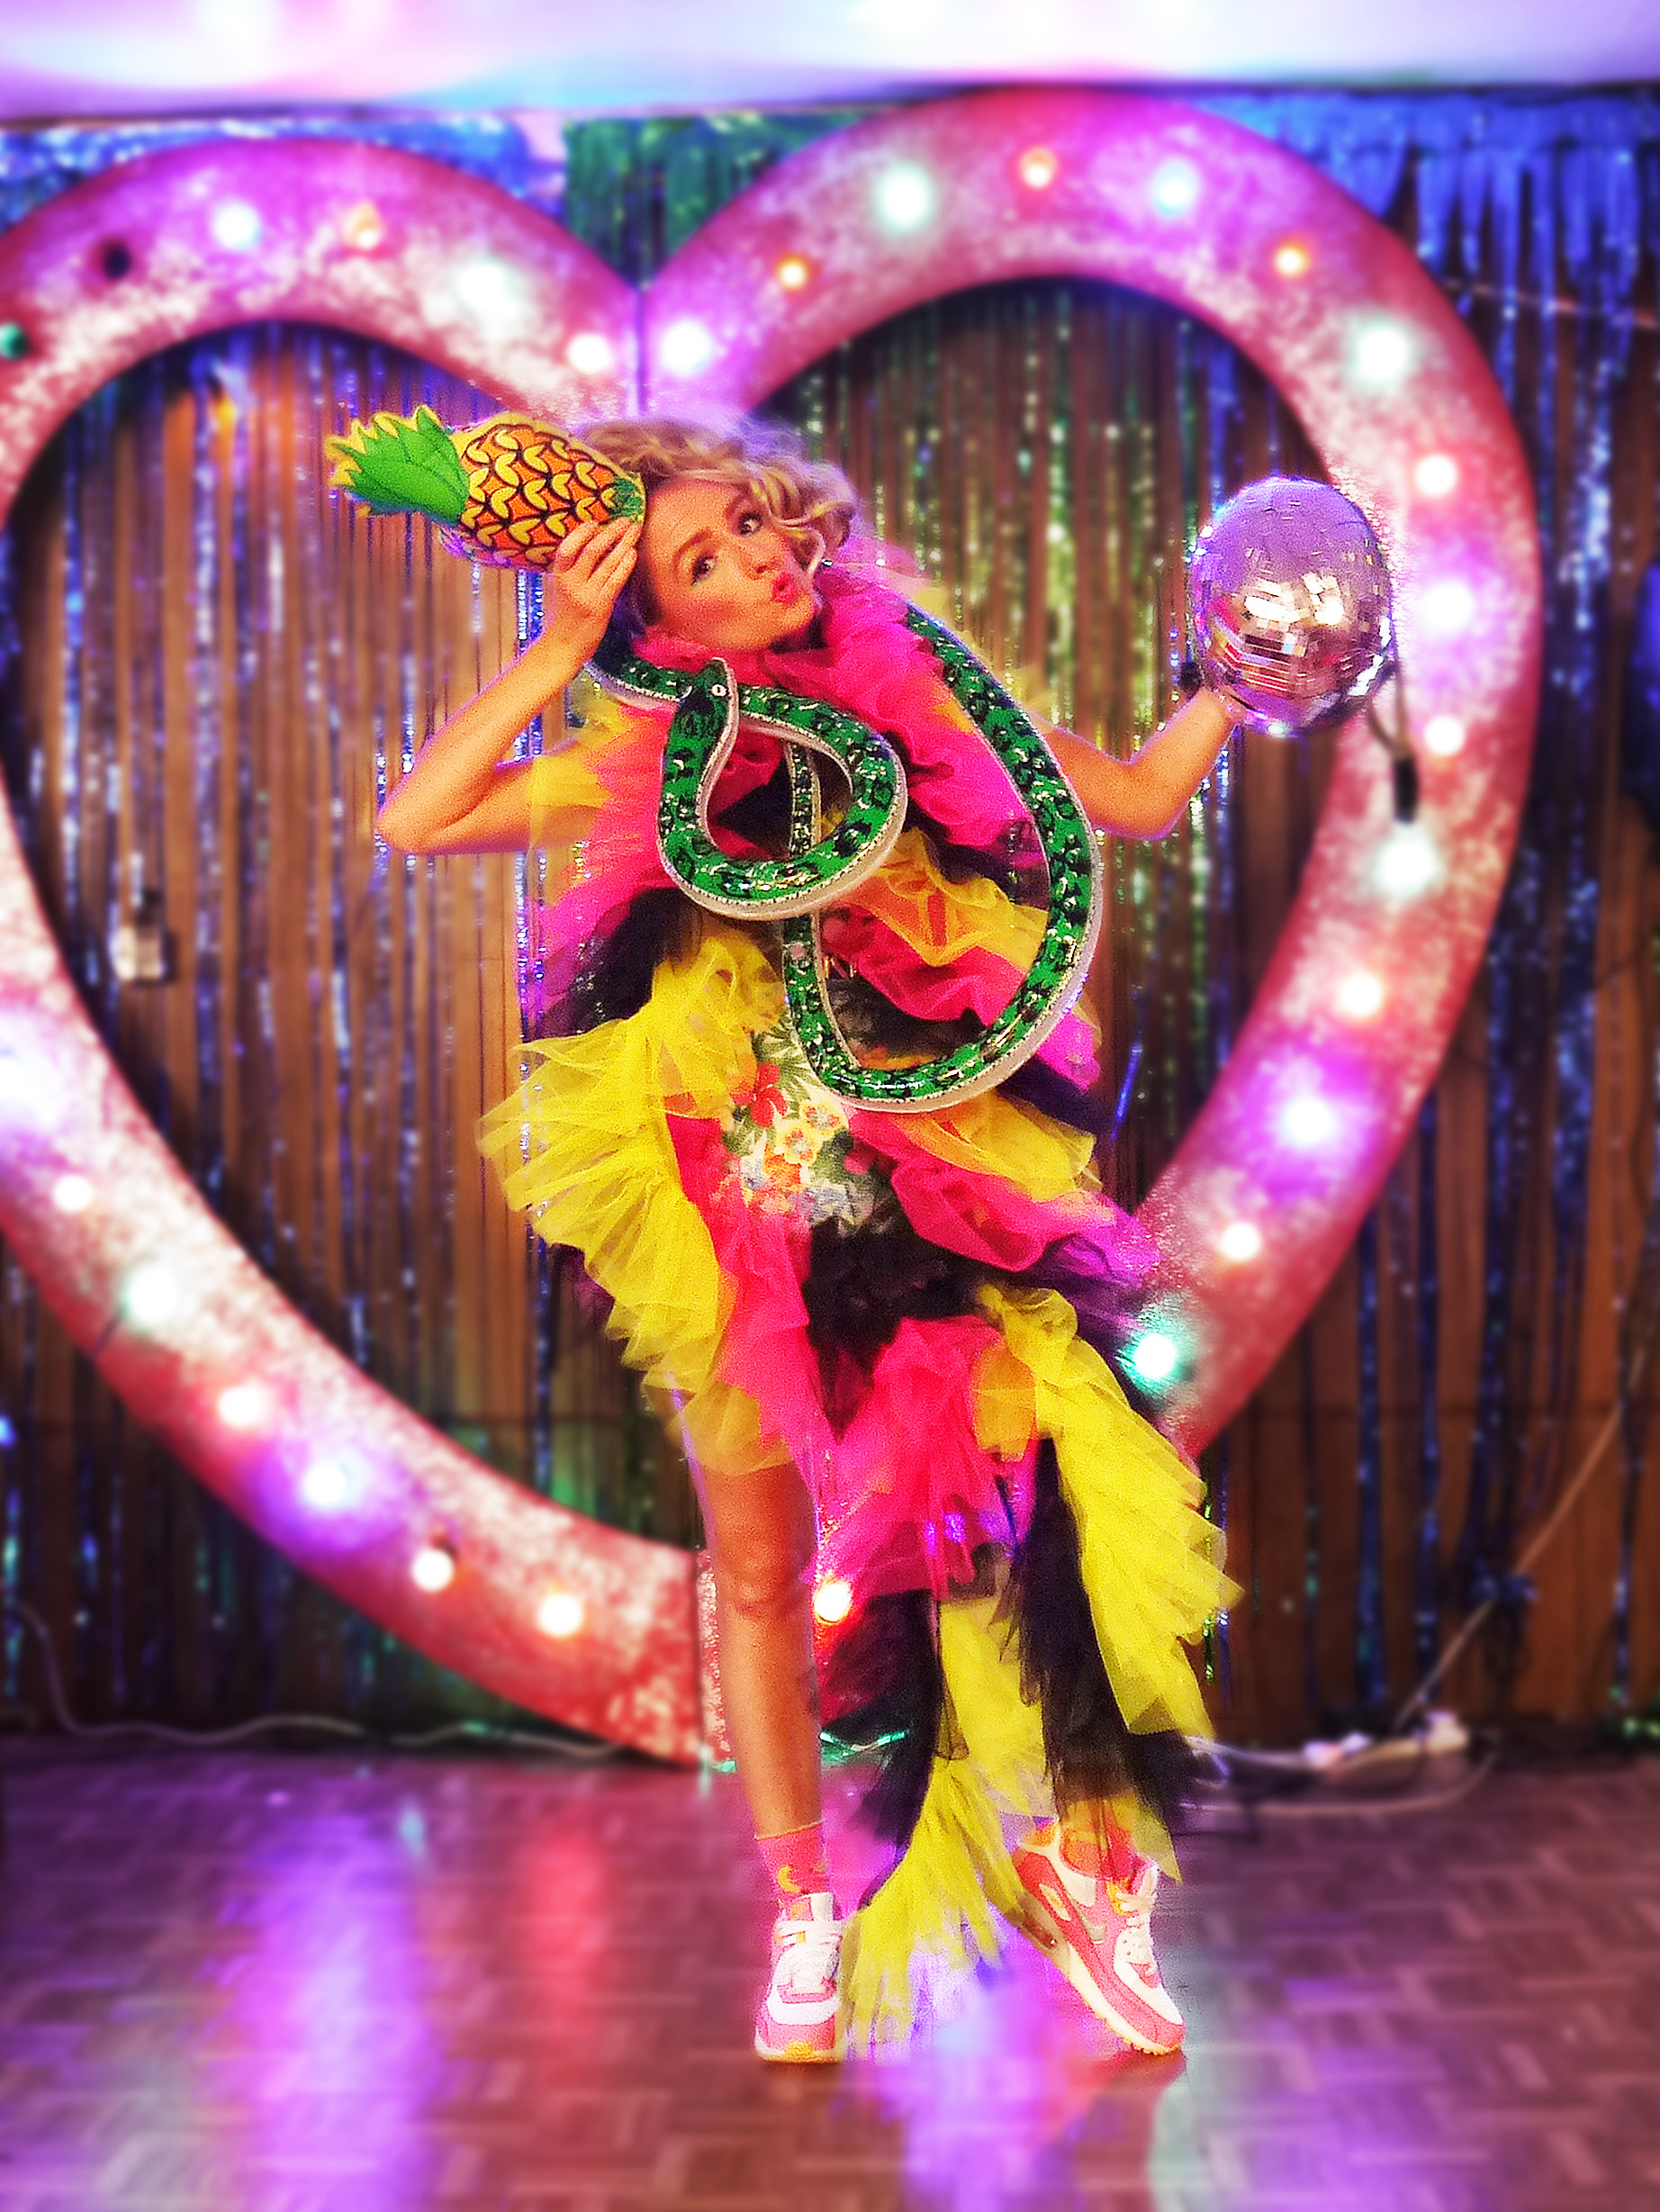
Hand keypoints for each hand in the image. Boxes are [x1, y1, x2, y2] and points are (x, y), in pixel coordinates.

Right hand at [545, 515, 640, 659]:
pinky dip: (625, 565)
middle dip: (610, 533)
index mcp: (558, 577)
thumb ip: (569, 573)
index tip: (594, 522)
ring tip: (634, 531)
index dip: (581, 533)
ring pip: (606, 563)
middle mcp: (571, 584)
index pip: (567, 548)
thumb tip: (586, 552)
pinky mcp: (601, 606)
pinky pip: (615, 581)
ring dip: (623, 544)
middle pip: (591, 550)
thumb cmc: (561, 621)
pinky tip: (633, 554)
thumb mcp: (558, 592)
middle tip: (625, 521)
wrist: (562, 648)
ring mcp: (587, 595)